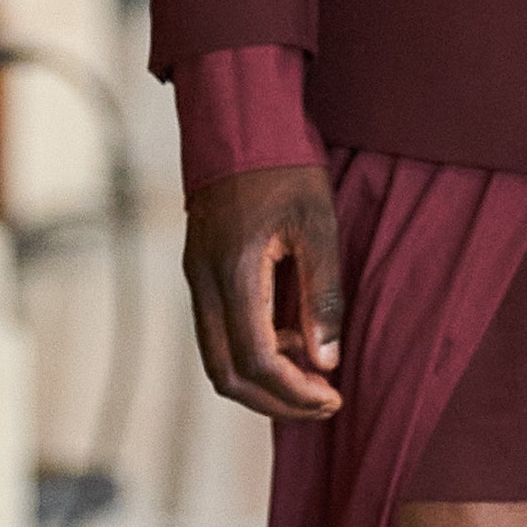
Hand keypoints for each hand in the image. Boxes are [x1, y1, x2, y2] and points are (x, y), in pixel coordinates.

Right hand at [183, 164, 344, 421]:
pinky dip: (249, 353)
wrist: (239, 123)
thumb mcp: (318, 227)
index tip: (332, 397)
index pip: (257, 359)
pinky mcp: (198, 273)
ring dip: (261, 381)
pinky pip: (215, 334)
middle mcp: (203, 283)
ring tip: (311, 374)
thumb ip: (321, 296)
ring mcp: (194, 279)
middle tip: (322, 403)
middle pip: (227, 375)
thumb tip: (325, 360)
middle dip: (275, 401)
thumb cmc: (284, 168)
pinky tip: (289, 340)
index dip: (294, 391)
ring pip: (216, 360)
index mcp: (233, 273)